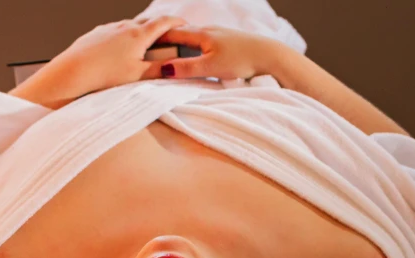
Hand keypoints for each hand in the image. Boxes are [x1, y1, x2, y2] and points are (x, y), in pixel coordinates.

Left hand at [50, 15, 188, 93]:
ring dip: (140, 32)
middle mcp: (125, 26)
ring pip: (130, 26)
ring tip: (143, 46)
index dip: (177, 22)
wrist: (72, 71)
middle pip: (148, 22)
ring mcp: (109, 28)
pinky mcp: (96, 33)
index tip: (185, 25)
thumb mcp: (137, 76)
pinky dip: (122, 37)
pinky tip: (118, 50)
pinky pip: (114, 31)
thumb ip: (158, 70)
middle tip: (167, 37)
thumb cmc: (104, 75)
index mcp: (139, 35)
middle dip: (159, 27)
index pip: (164, 22)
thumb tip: (174, 67)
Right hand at [158, 25, 278, 79]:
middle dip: (167, 41)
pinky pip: (204, 43)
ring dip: (181, 45)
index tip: (143, 44)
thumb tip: (162, 69)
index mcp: (202, 34)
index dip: (157, 38)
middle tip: (152, 50)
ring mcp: (220, 35)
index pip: (173, 32)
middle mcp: (210, 30)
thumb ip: (186, 68)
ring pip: (194, 38)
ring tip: (169, 54)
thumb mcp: (210, 67)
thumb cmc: (242, 60)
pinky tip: (194, 56)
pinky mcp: (228, 42)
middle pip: (182, 34)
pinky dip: (193, 48)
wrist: (271, 56)